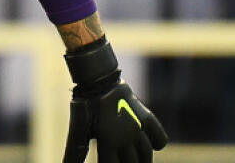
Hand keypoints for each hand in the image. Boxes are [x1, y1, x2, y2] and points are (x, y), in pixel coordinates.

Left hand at [63, 38, 167, 162]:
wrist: (98, 79)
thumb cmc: (85, 106)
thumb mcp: (78, 129)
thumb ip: (75, 152)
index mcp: (108, 140)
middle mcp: (126, 136)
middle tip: (120, 162)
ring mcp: (138, 126)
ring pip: (146, 155)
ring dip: (143, 162)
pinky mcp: (146, 117)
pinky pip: (159, 137)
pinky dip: (157, 144)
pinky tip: (153, 148)